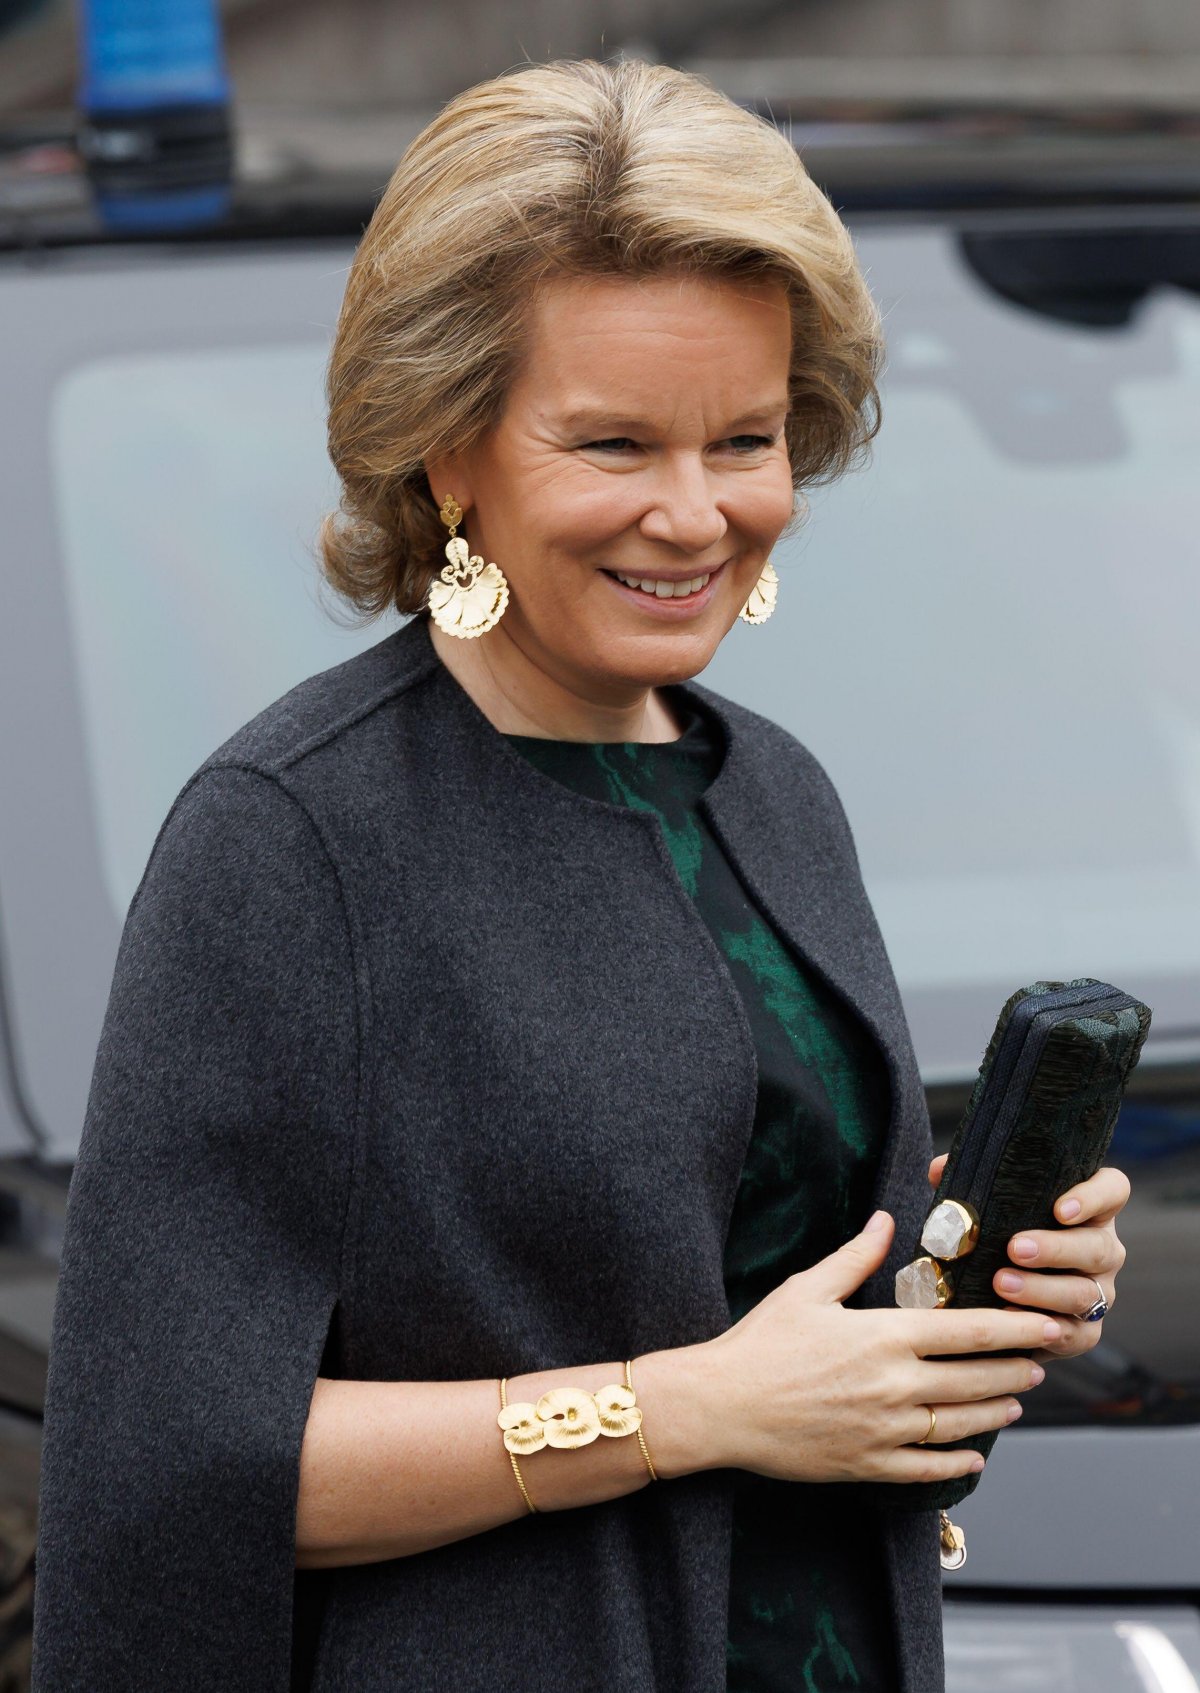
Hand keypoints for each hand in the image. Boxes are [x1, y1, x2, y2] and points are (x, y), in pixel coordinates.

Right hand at [697, 1211, 1059, 1484]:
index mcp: (884, 1336)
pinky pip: (928, 1468)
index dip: (1016, 1328)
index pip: (969, 1331)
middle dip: (1015, 1369)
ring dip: (996, 1411)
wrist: (721, 1405)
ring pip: (960, 1423)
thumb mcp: (807, 1289)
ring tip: (1017, 1400)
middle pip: (975, 1379)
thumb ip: (855, 1256)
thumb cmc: (761, 1342)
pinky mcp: (868, 1464)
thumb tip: (885, 1220)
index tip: (1046, 1323)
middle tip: (1042, 1361)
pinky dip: (960, 1462)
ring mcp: (885, 1430)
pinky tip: (977, 1455)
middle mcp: (894, 1385)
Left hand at [927, 1154, 1129, 1361]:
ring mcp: (1099, 1291)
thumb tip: (938, 1170)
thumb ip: (969, 1186)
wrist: (998, 1297)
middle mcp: (1102, 1248)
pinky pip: (1076, 1333)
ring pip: (1084, 1291)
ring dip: (1043, 1289)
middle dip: (1056, 1248)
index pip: (1112, 1190)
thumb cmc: (999, 1238)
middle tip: (1015, 1248)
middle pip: (1098, 1246)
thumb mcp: (989, 1209)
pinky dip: (1046, 1330)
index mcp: (1088, 1210)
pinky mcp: (1086, 1330)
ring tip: (1002, 1283)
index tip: (1060, 1208)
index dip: (1093, 1196)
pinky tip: (1016, 1322)